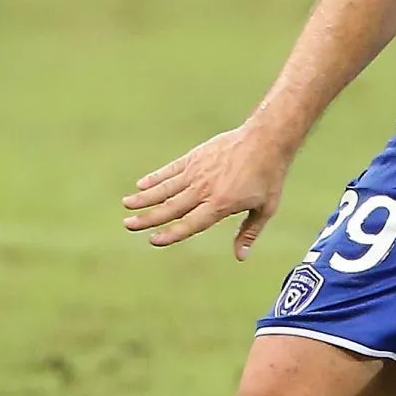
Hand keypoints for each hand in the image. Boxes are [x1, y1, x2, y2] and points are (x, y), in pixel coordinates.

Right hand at [122, 124, 292, 259]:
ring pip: (165, 188)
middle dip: (148, 218)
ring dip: (144, 197)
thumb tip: (240, 257)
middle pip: (171, 207)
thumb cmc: (269, 176)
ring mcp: (197, 171)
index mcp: (221, 204)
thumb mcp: (266, 207)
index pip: (191, 224)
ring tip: (126, 205)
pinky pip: (171, 170)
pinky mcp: (195, 157)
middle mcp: (204, 189)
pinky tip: (141, 184)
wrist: (266, 139)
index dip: (171, 233)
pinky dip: (156, 177)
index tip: (153, 240)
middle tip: (128, 224)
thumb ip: (249, 232)